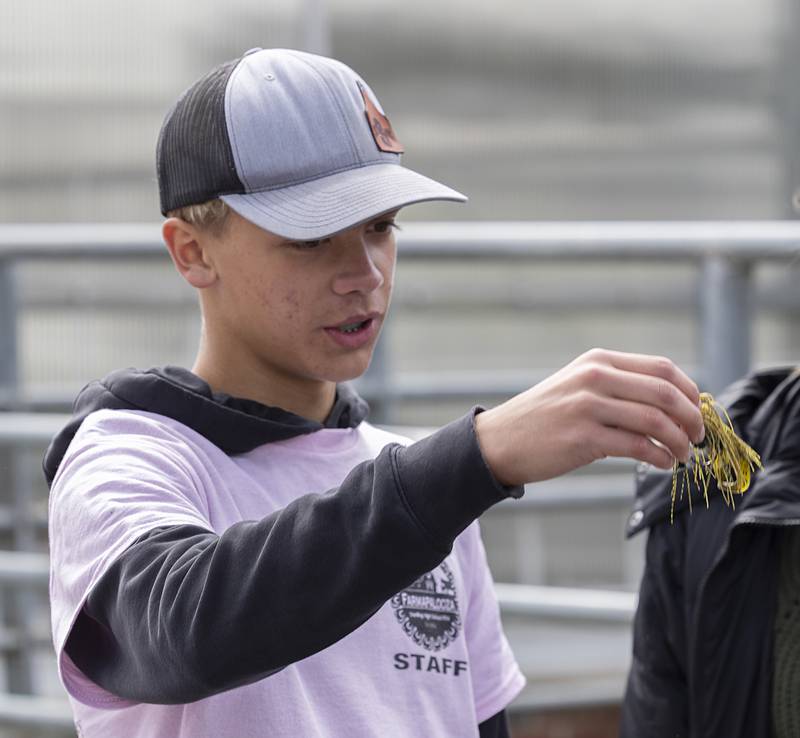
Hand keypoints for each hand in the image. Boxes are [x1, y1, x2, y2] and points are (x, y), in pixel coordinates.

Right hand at [474, 348, 704, 486]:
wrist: (500, 440)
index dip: (690, 391)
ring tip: (683, 455)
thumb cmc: (545, 417)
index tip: (698, 411)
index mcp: (598, 360)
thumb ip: (619, 387)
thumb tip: (673, 403)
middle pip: (665, 392)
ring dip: (680, 442)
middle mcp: (595, 377)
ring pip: (656, 421)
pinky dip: (660, 457)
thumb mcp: (578, 386)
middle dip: (692, 418)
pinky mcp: (583, 437)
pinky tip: (664, 463)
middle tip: (699, 437)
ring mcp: (588, 406)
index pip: (662, 367)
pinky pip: (638, 446)